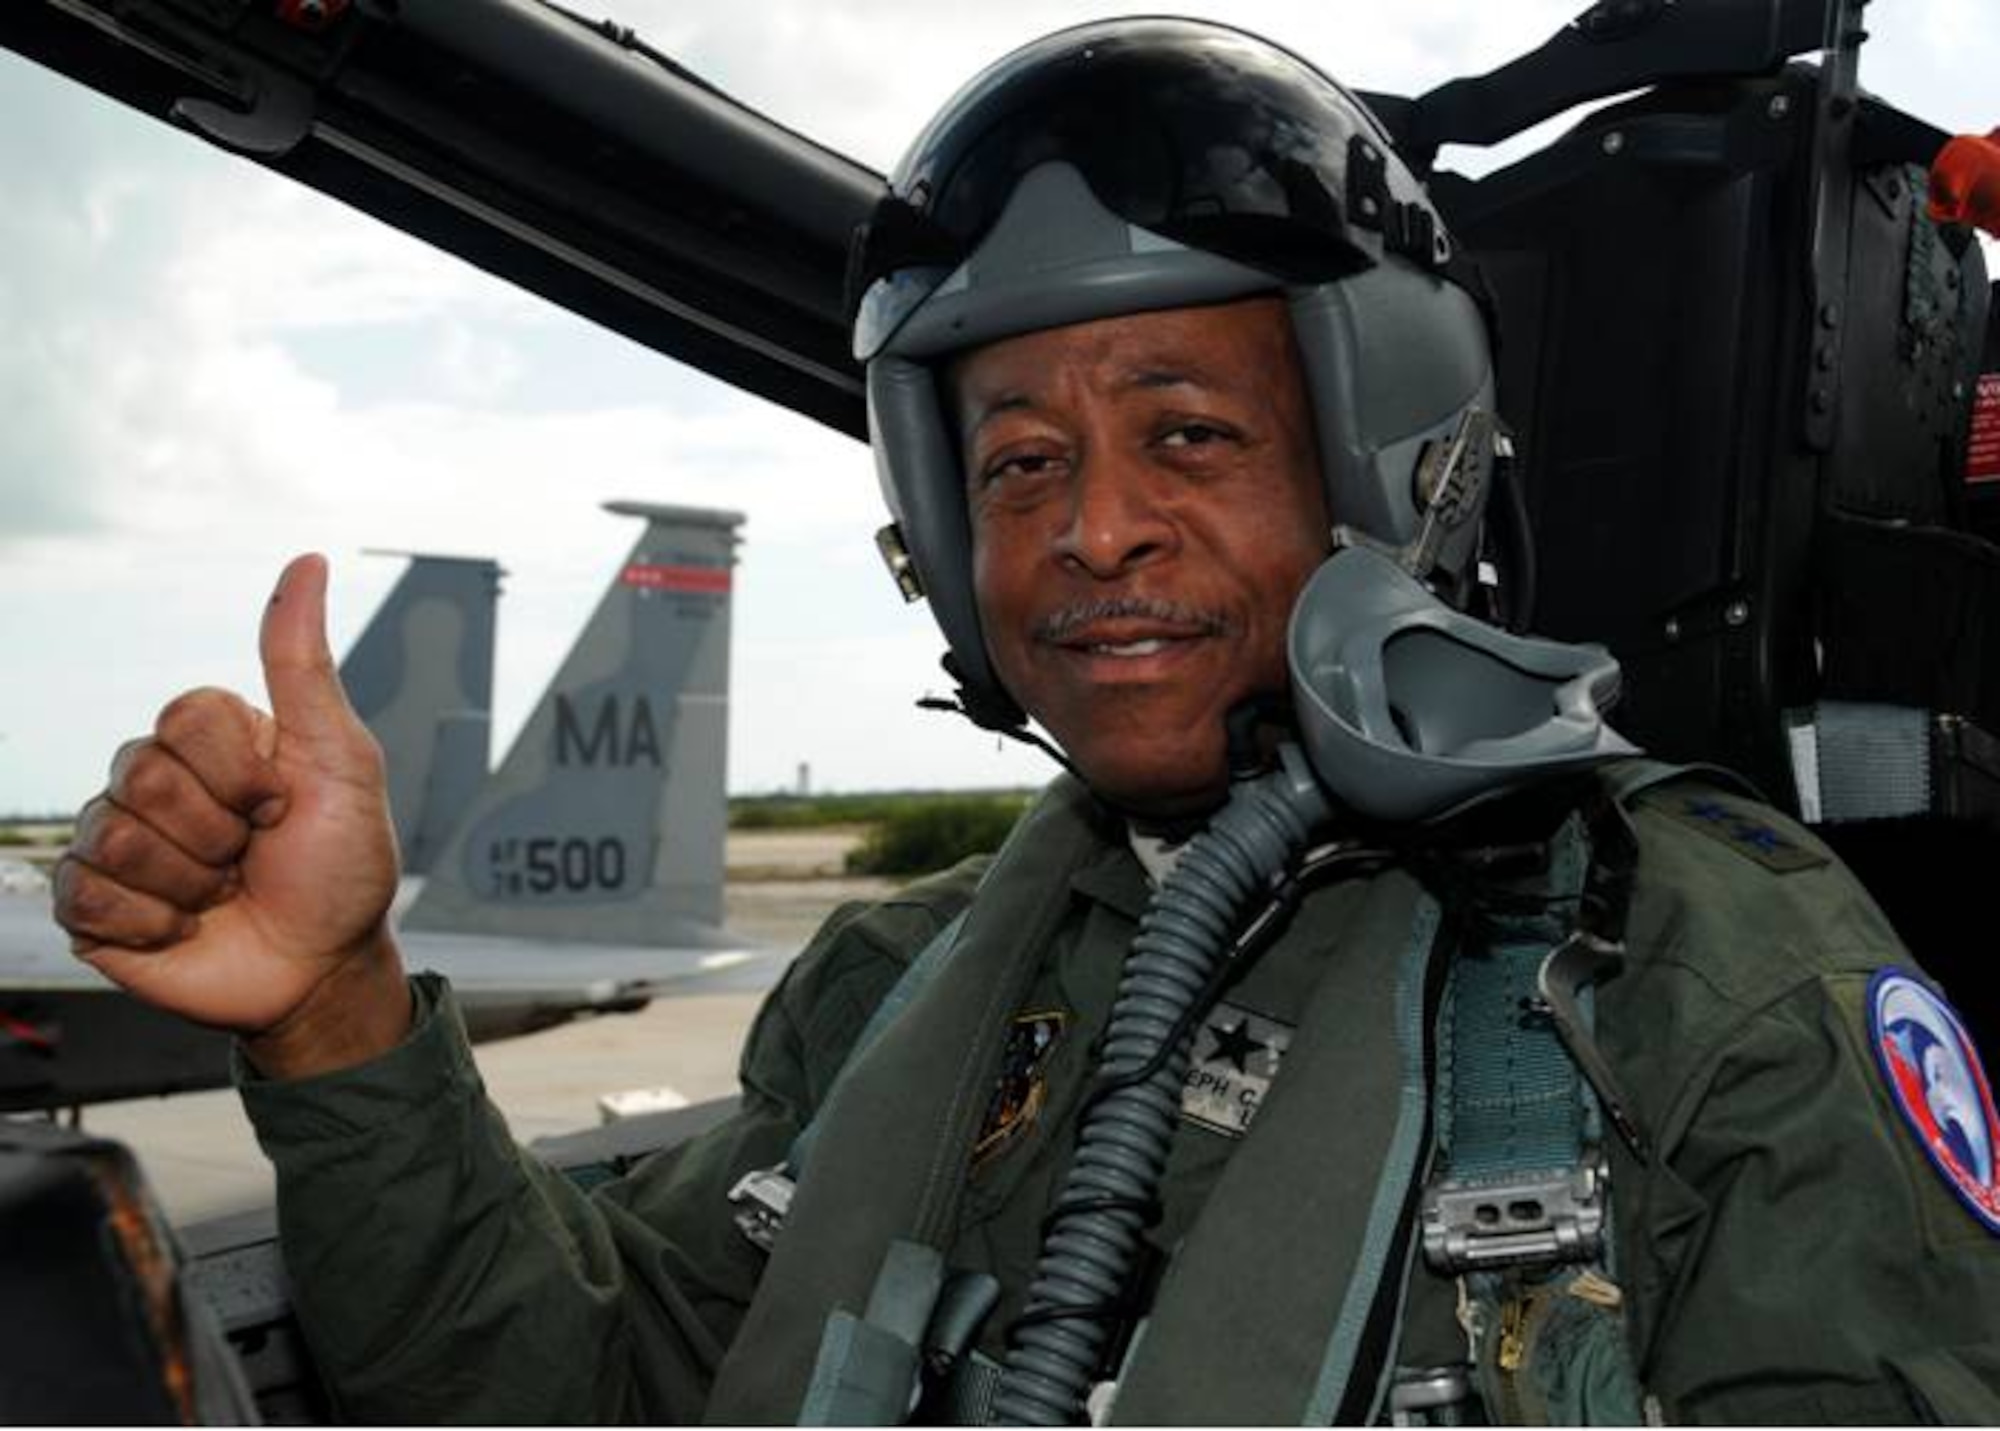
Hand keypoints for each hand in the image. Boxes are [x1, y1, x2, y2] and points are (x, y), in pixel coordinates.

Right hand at [53, 555, 410, 1074]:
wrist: (324, 969)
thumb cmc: (343, 865)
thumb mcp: (342, 761)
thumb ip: (304, 664)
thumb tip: (308, 560)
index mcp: (211, 738)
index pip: (186, 716)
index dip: (245, 772)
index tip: (285, 803)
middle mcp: (154, 779)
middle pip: (145, 774)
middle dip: (220, 831)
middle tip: (254, 855)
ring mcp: (117, 840)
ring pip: (113, 834)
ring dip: (190, 881)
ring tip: (224, 893)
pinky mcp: (92, 906)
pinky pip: (87, 894)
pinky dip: (152, 923)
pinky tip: (185, 928)